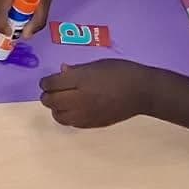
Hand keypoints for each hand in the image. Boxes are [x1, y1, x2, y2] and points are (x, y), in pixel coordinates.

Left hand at [39, 59, 154, 128]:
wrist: (142, 92)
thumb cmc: (121, 72)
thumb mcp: (97, 64)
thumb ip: (77, 69)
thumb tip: (61, 71)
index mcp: (80, 79)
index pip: (51, 83)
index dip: (46, 82)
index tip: (48, 81)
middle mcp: (79, 98)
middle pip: (50, 101)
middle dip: (47, 95)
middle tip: (51, 91)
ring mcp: (86, 113)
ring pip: (58, 115)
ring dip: (55, 108)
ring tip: (62, 102)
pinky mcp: (92, 124)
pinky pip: (71, 124)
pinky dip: (67, 117)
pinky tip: (73, 110)